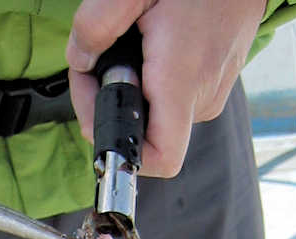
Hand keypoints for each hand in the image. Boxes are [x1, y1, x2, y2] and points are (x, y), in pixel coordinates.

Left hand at [66, 0, 264, 176]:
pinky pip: (174, 100)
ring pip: (158, 117)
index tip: (100, 115)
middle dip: (111, 106)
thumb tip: (79, 59)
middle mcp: (203, 95)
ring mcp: (213, 91)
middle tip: (97, 64)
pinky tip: (148, 47)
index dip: (124, 151)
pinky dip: (152, 83)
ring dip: (130, 92)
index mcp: (182, 80)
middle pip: (148, 136)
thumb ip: (96, 24)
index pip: (161, 158)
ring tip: (125, 47)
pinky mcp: (216, 82)